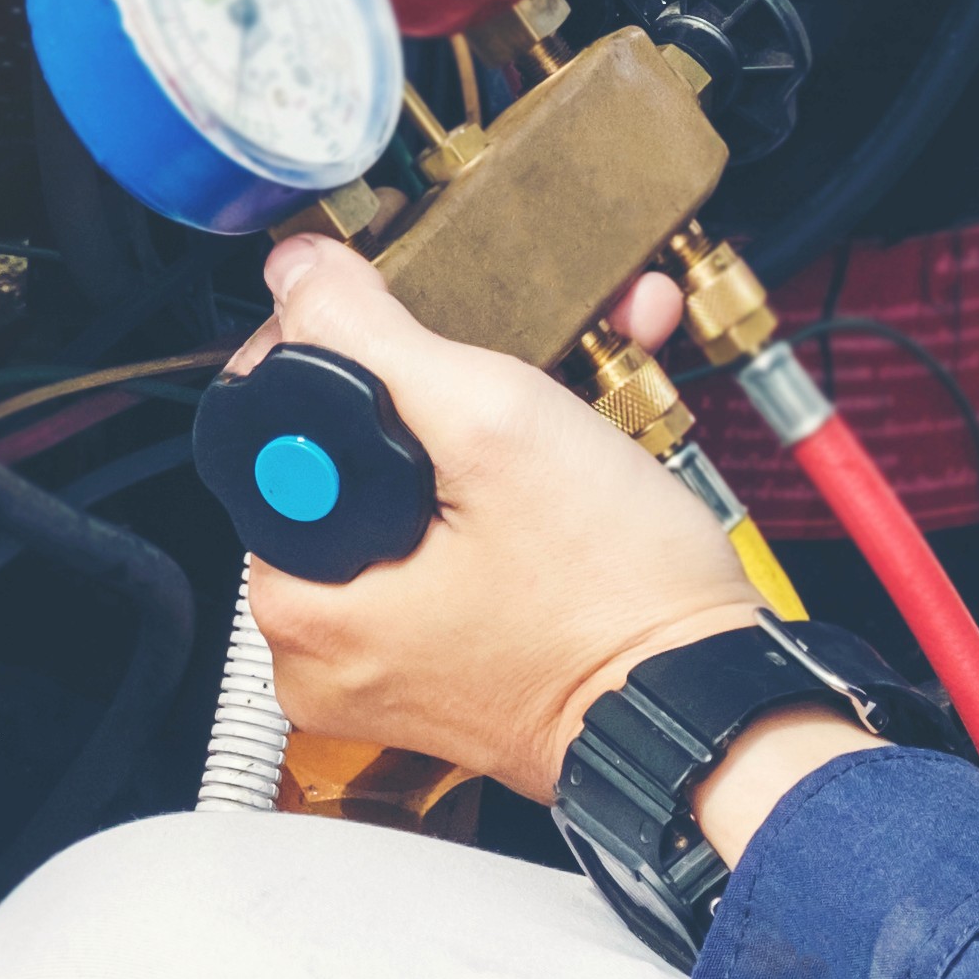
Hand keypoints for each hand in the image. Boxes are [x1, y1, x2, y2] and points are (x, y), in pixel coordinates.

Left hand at [232, 240, 761, 803]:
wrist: (707, 703)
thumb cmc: (614, 597)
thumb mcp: (492, 426)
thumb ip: (372, 337)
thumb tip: (296, 276)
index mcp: (296, 599)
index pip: (271, 418)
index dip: (352, 350)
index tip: (432, 341)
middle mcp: (319, 647)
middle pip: (346, 457)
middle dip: (441, 385)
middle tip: (514, 372)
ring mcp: (382, 662)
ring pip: (409, 495)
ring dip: (484, 431)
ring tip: (561, 405)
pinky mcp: (443, 664)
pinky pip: (444, 549)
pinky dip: (497, 496)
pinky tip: (560, 463)